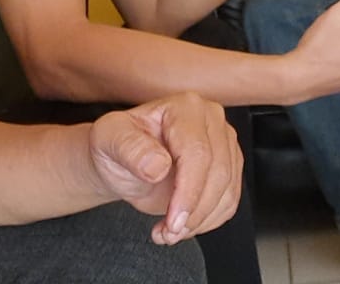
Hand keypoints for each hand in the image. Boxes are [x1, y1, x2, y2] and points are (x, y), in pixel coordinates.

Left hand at [88, 93, 240, 245]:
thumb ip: (130, 148)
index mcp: (185, 107)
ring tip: (169, 231)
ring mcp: (224, 142)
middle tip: (168, 232)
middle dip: (194, 212)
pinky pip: (229, 200)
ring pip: (228, 190)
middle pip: (219, 173)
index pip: (197, 152)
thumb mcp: (109, 140)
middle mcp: (211, 119)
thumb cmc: (116, 145)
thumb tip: (158, 165)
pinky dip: (208, 220)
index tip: (173, 219)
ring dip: (200, 220)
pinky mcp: (229, 165)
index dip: (188, 190)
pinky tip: (183, 224)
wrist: (123, 161)